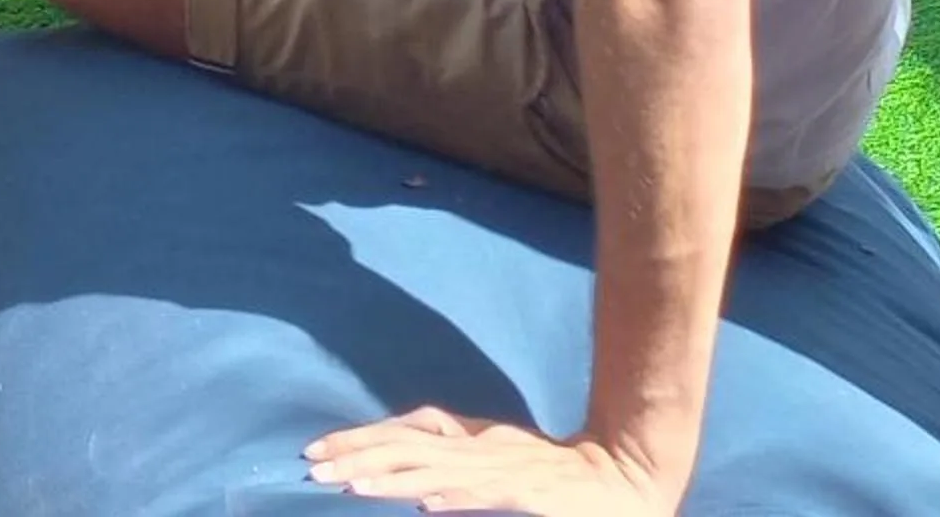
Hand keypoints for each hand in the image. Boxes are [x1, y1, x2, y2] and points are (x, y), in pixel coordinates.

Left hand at [307, 413, 678, 512]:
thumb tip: (410, 480)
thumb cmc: (557, 477)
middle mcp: (482, 450)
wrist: (627, 479)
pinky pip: (490, 497)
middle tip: (313, 468)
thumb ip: (455, 461)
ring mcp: (507, 472)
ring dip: (394, 480)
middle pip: (408, 450)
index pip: (402, 435)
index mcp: (471, 441)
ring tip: (353, 486)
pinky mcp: (535, 497)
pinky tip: (428, 505)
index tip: (314, 451)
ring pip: (438, 473)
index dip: (358, 441)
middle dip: (358, 459)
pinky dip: (459, 499)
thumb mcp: (499, 459)